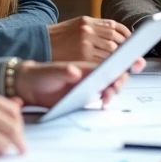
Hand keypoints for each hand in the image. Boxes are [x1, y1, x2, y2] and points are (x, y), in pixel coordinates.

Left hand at [15, 59, 145, 107]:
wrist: (28, 86)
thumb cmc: (39, 76)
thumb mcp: (48, 73)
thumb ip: (62, 72)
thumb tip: (76, 72)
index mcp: (83, 62)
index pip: (107, 60)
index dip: (121, 60)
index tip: (132, 63)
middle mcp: (89, 71)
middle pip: (113, 72)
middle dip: (120, 79)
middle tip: (115, 88)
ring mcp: (88, 83)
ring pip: (110, 84)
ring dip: (114, 89)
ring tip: (108, 97)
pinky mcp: (85, 95)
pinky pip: (102, 95)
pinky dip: (107, 97)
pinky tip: (105, 101)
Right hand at [47, 16, 130, 61]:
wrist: (39, 45)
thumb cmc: (58, 37)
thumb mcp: (76, 25)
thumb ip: (95, 27)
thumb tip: (116, 33)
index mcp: (87, 21)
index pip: (114, 27)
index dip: (126, 35)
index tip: (132, 41)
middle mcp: (87, 30)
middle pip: (115, 39)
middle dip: (125, 48)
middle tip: (131, 55)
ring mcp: (85, 43)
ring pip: (111, 51)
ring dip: (119, 58)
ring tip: (123, 62)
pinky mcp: (82, 57)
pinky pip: (101, 62)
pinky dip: (109, 65)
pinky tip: (111, 68)